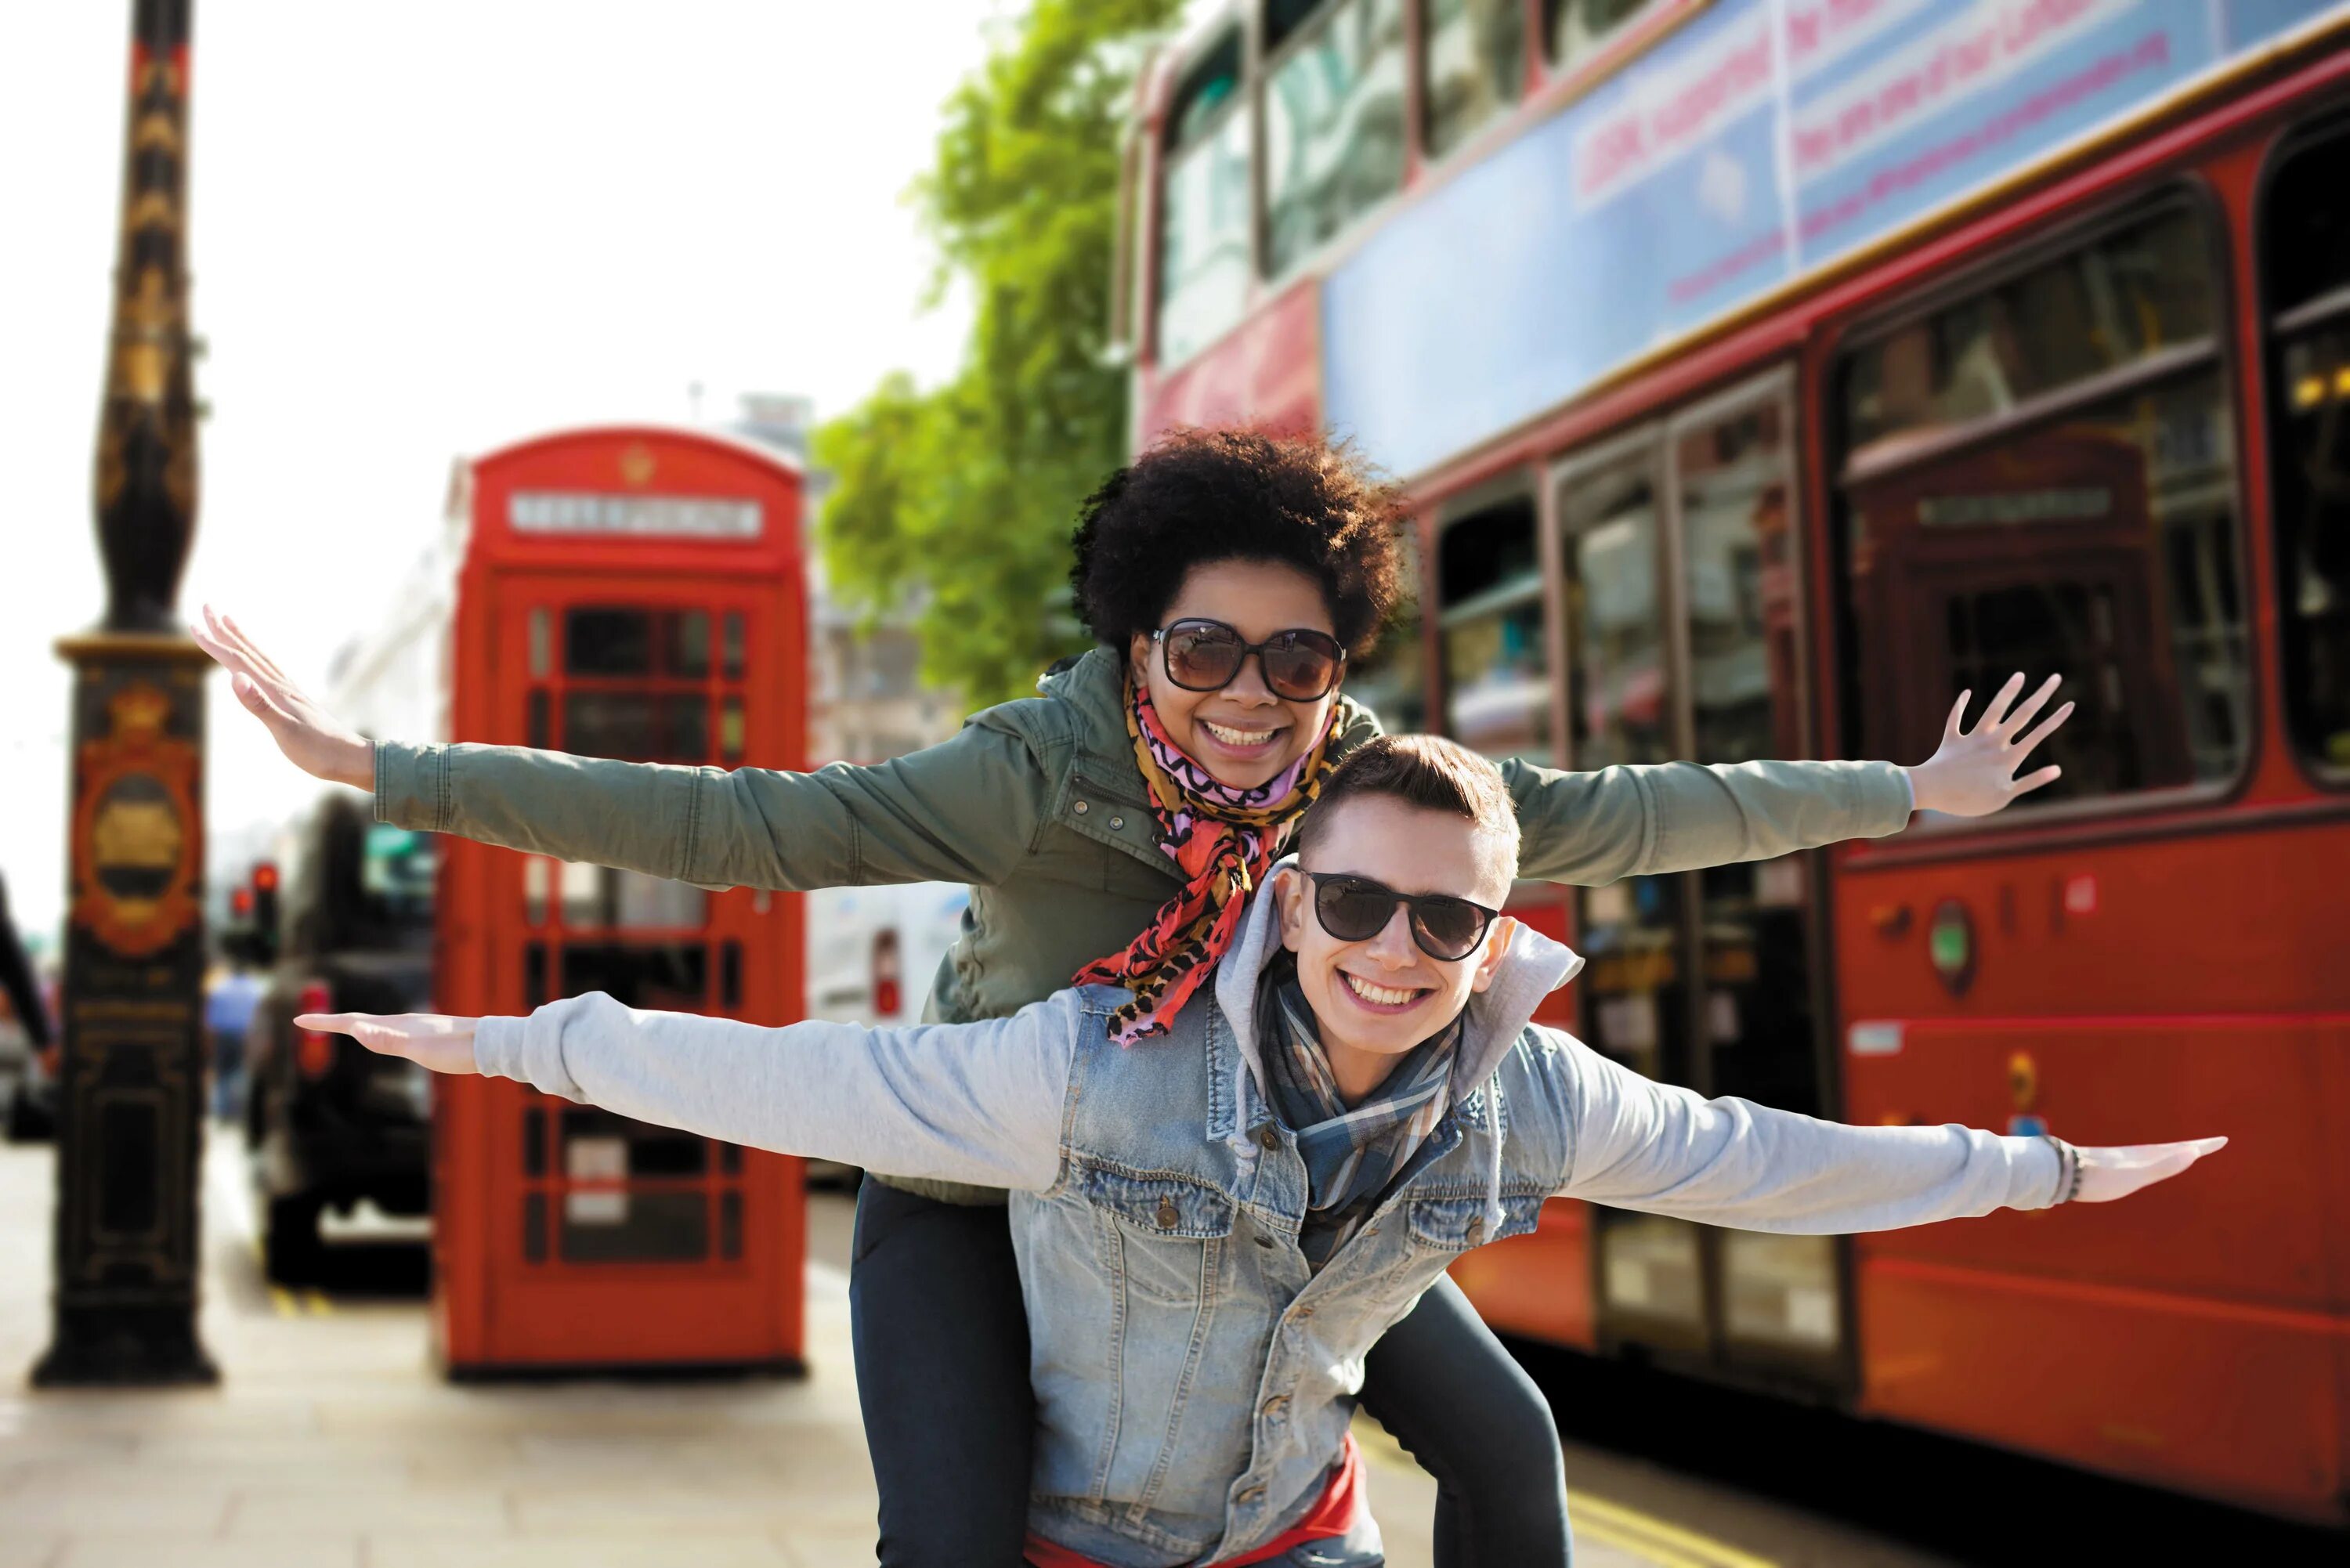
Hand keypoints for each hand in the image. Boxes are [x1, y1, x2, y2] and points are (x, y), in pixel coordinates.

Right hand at [190, 605, 374, 789]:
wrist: (350, 758)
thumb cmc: (318, 750)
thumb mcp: (284, 731)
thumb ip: (259, 706)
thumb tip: (235, 678)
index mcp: (275, 691)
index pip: (238, 662)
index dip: (215, 644)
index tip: (194, 626)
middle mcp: (281, 686)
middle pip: (248, 652)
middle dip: (225, 630)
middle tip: (207, 607)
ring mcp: (289, 692)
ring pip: (260, 658)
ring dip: (241, 639)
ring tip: (229, 622)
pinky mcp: (295, 701)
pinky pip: (270, 671)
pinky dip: (257, 659)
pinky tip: (257, 663)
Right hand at [296, 1012, 481, 1075]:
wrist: (493, 1046)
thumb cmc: (458, 1050)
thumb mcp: (421, 1049)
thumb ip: (389, 1040)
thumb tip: (357, 1029)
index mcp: (398, 1025)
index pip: (353, 1022)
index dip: (325, 1023)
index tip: (298, 1020)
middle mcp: (405, 1023)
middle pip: (361, 1020)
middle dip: (333, 1022)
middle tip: (308, 1022)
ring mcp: (417, 1029)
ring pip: (377, 1025)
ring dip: (353, 1025)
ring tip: (340, 1026)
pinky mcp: (429, 1037)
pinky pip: (393, 1033)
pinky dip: (376, 1033)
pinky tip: (384, 1037)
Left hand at [1904, 673, 2074, 816]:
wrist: (1931, 792)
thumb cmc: (1968, 800)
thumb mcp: (2004, 796)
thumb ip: (2030, 781)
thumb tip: (2057, 770)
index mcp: (2008, 758)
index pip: (2038, 735)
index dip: (2056, 719)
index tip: (2070, 704)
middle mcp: (1993, 743)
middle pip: (2022, 714)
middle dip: (2041, 695)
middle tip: (2055, 677)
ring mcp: (1972, 739)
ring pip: (1993, 710)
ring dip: (2008, 691)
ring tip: (2020, 675)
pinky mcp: (1951, 739)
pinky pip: (1955, 719)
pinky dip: (1960, 706)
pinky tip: (1966, 692)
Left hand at [2073, 1137, 2226, 1202]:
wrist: (2061, 1173)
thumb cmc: (2100, 1177)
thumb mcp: (2135, 1174)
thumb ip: (2162, 1164)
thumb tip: (2192, 1151)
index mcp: (2145, 1156)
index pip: (2181, 1149)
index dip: (2203, 1146)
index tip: (2223, 1139)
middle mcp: (2135, 1155)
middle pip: (2170, 1150)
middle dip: (2191, 1147)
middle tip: (2208, 1145)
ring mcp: (2122, 1160)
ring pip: (2154, 1155)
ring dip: (2171, 1153)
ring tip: (2181, 1153)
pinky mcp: (2109, 1167)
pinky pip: (2139, 1162)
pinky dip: (2151, 1161)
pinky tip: (2142, 1164)